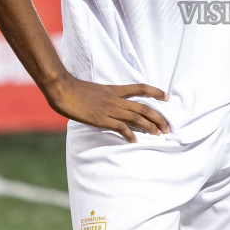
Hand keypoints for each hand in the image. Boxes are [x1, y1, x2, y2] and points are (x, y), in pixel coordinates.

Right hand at [46, 74, 170, 141]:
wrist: (62, 88)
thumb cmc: (73, 90)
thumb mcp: (93, 90)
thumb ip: (103, 97)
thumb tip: (105, 104)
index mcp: (114, 90)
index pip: (140, 88)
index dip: (155, 92)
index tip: (167, 97)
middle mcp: (115, 99)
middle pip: (143, 107)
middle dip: (158, 117)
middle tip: (168, 126)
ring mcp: (109, 109)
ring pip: (136, 117)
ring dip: (150, 126)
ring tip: (159, 134)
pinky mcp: (101, 118)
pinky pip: (120, 127)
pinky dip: (130, 134)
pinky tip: (135, 140)